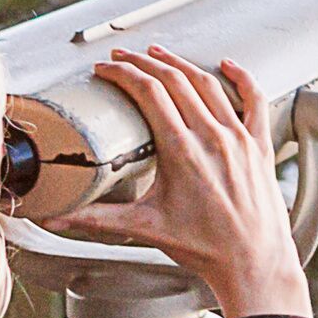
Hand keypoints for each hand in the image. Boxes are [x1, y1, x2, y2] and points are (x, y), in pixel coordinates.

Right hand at [40, 45, 311, 317]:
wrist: (253, 262)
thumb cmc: (204, 248)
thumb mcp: (144, 228)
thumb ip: (96, 219)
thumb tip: (58, 218)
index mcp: (182, 152)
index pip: (148, 93)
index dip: (122, 74)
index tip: (105, 70)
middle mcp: (213, 138)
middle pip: (174, 81)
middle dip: (143, 63)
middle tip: (121, 58)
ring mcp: (239, 138)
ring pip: (208, 85)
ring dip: (180, 64)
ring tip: (158, 54)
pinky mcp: (260, 145)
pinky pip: (254, 100)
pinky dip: (241, 77)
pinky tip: (227, 65)